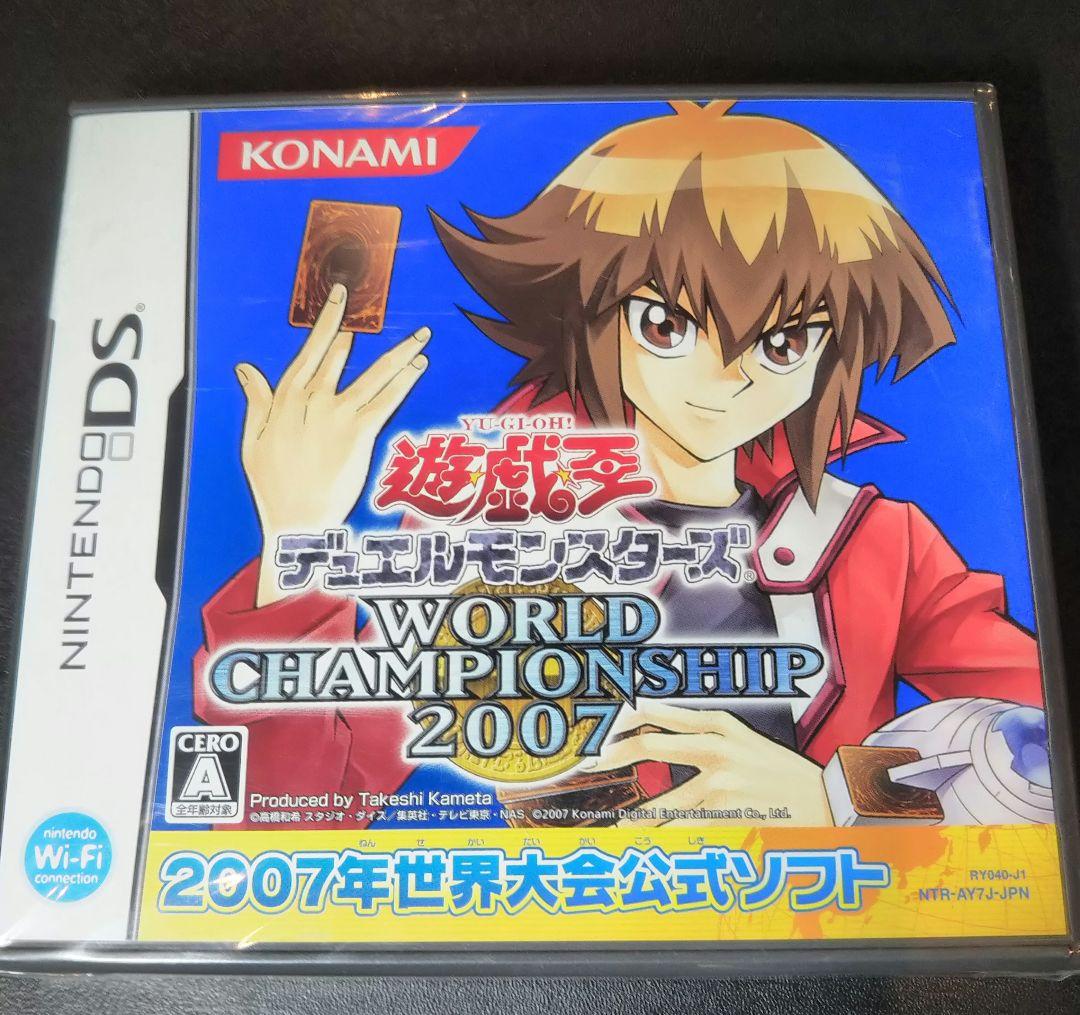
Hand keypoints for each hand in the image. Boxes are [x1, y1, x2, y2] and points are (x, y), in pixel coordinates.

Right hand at [234, 283, 430, 605]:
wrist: (296, 521)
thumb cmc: (273, 486)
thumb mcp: (252, 439)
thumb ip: (256, 400)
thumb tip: (246, 368)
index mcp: (286, 399)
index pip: (311, 350)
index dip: (327, 322)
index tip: (340, 299)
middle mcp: (313, 401)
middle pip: (341, 355)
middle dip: (360, 328)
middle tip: (377, 306)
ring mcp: (338, 415)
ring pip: (374, 375)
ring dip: (399, 353)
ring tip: (420, 337)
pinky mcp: (360, 434)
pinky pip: (387, 400)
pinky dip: (404, 381)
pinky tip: (418, 366)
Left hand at [581, 700, 833, 826]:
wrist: (828, 800)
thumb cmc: (780, 773)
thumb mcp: (743, 740)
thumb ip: (700, 735)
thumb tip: (653, 737)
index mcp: (719, 723)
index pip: (657, 711)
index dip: (621, 716)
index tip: (598, 724)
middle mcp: (716, 747)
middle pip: (648, 745)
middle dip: (611, 756)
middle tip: (590, 765)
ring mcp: (721, 781)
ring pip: (662, 801)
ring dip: (637, 819)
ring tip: (619, 830)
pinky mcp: (729, 815)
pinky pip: (686, 832)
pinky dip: (668, 843)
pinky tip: (653, 853)